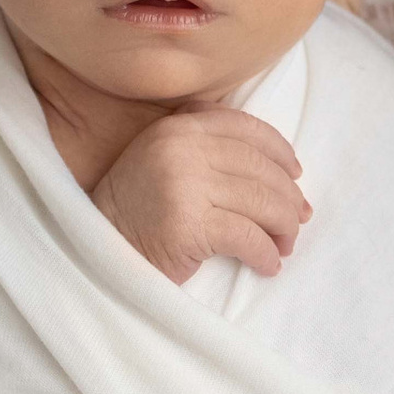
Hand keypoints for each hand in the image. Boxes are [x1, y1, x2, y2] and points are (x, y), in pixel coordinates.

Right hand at [90, 107, 310, 282]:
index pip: (247, 129)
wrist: (96, 250)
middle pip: (261, 168)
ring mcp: (184, 186)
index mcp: (179, 127)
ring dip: (283, 229)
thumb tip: (286, 170)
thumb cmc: (138, 210)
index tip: (296, 175)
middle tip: (296, 221)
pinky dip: (266, 254)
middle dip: (288, 198)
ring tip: (284, 246)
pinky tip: (267, 265)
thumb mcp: (165, 159)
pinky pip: (248, 237)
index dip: (280, 152)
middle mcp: (181, 149)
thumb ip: (208, 146)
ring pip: (262, 202)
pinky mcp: (188, 226)